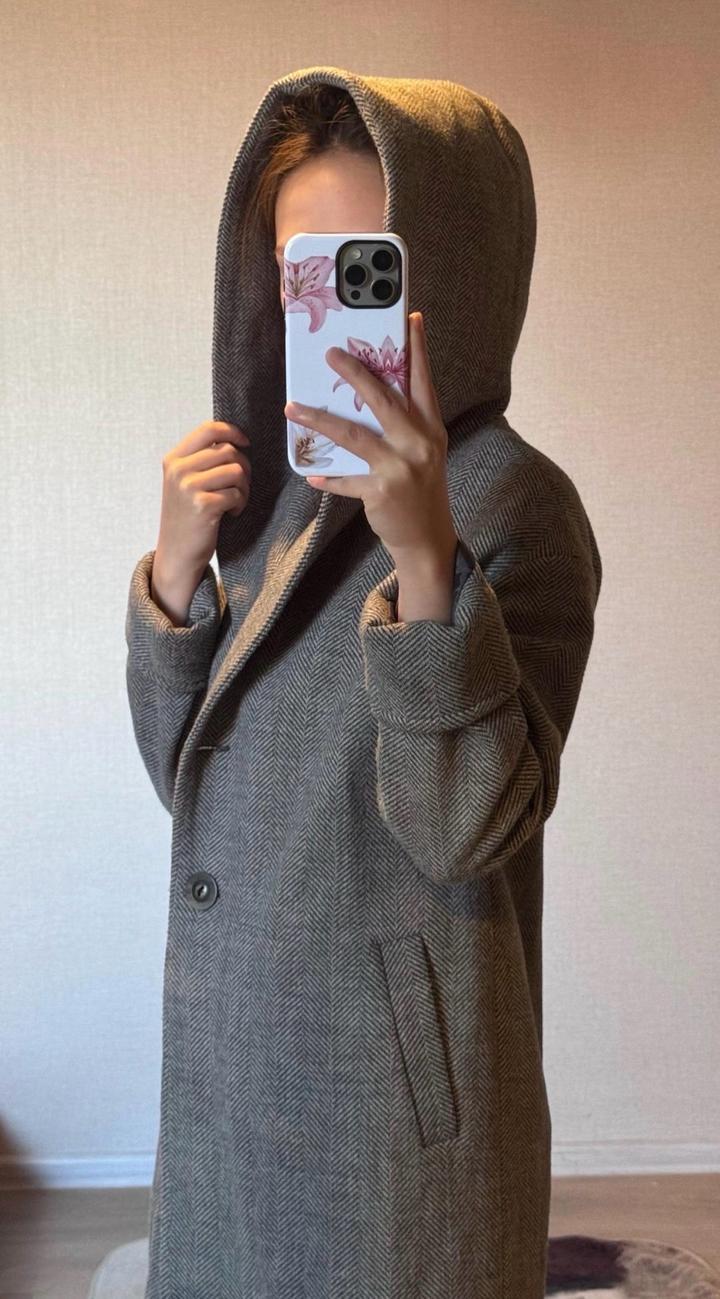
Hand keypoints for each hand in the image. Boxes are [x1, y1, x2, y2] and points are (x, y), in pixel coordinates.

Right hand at [155, 419, 251, 583]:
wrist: (176, 554)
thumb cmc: (186, 517)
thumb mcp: (184, 482)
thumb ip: (201, 460)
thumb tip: (234, 440)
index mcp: (174, 459)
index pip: (208, 429)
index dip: (232, 431)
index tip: (245, 443)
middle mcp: (179, 470)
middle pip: (228, 451)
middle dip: (243, 468)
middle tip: (240, 487)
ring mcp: (189, 487)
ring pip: (236, 471)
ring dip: (243, 488)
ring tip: (235, 501)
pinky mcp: (203, 505)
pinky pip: (236, 493)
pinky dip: (240, 504)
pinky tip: (230, 513)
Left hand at [283, 312, 457, 569]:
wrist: (428, 538)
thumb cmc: (420, 489)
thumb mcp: (423, 452)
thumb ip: (405, 424)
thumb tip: (369, 391)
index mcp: (431, 428)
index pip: (423, 382)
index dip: (417, 351)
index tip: (409, 319)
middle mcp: (419, 443)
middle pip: (383, 400)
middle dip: (355, 373)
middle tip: (330, 353)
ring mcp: (401, 468)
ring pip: (354, 435)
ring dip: (320, 420)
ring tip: (293, 408)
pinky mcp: (382, 491)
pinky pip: (346, 479)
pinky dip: (327, 477)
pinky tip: (311, 473)